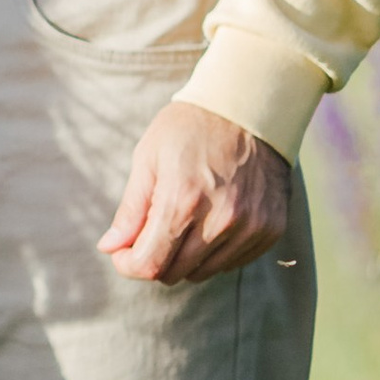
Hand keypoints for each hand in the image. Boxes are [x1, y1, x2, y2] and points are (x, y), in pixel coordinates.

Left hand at [100, 102, 291, 286]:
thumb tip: (109, 248)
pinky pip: (233, 263)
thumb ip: (131, 210)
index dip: (128, 264)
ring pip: (203, 272)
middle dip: (155, 258)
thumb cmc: (190, 128)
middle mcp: (220, 220)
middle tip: (153, 230)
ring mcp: (250, 227)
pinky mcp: (270, 229)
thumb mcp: (149, 158)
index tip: (123, 251)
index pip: (150, 264)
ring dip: (186, 257)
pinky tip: (213, 220)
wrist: (250, 107)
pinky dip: (216, 251)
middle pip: (174, 273)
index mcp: (183, 200)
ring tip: (186, 220)